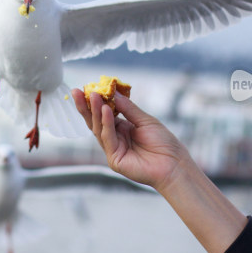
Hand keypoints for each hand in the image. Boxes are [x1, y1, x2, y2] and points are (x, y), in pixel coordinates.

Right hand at [71, 89, 190, 191]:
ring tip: (93, 96)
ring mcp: (113, 150)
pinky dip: (106, 123)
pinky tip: (106, 111)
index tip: (87, 88)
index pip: (104, 114)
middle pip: (95, 121)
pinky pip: (108, 138)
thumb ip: (128, 108)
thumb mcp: (145, 120)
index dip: (95, 102)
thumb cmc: (163, 143)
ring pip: (99, 129)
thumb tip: (112, 93)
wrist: (174, 164)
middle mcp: (115, 139)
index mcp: (122, 129)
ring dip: (95, 112)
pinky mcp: (114, 159)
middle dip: (86, 106)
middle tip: (77, 91)